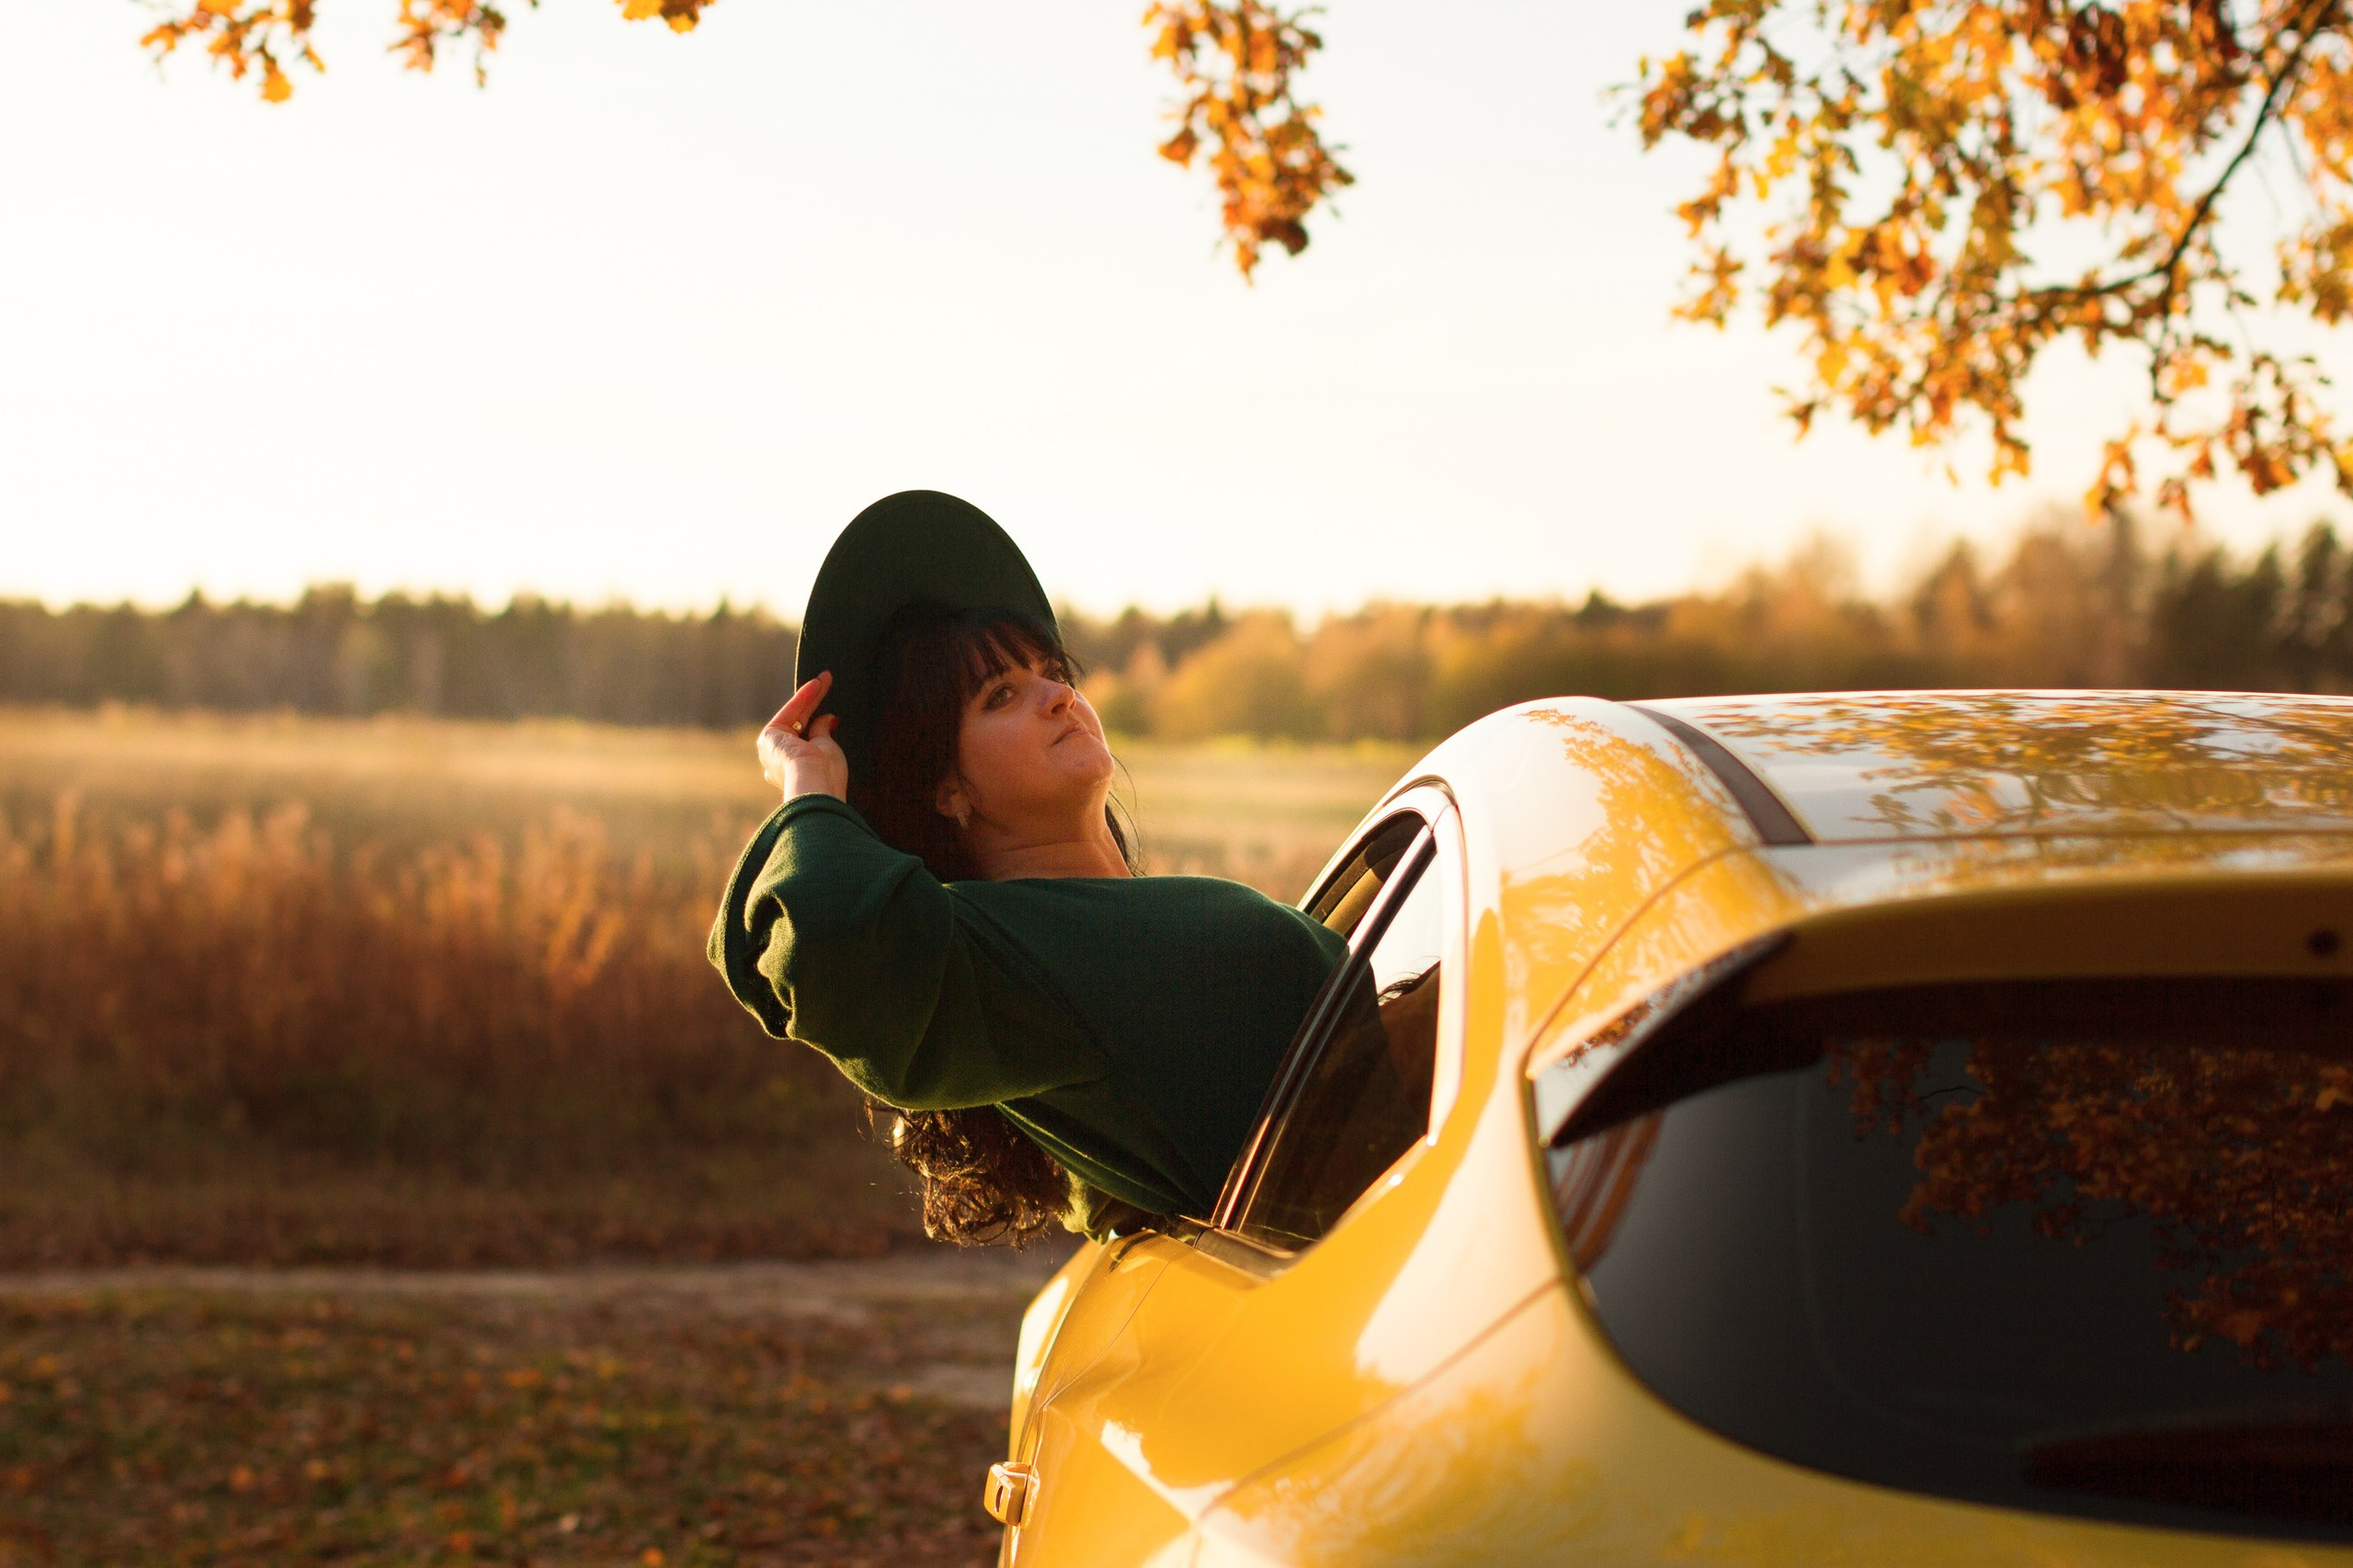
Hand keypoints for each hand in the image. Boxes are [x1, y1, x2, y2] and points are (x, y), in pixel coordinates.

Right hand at [758, 673, 849, 801]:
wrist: (814, 785)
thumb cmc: (826, 775)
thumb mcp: (827, 750)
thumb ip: (822, 734)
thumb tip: (827, 719)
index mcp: (794, 773)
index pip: (806, 743)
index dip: (818, 725)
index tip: (831, 715)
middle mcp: (778, 763)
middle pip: (799, 726)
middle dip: (814, 704)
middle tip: (826, 685)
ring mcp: (771, 751)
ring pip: (794, 717)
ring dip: (809, 697)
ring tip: (825, 678)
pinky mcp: (769, 737)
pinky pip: (790, 713)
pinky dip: (803, 698)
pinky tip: (817, 684)